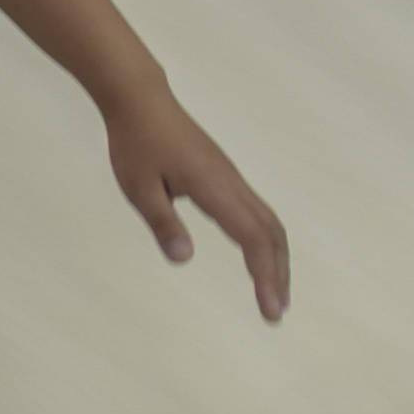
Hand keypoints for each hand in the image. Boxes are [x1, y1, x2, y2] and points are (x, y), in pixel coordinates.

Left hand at [101, 81, 289, 321]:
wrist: (141, 100)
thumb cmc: (135, 143)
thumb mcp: (139, 187)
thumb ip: (162, 223)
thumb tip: (185, 259)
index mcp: (214, 188)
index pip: (252, 238)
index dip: (264, 275)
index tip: (270, 310)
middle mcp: (231, 183)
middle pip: (271, 232)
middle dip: (278, 274)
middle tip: (276, 313)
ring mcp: (231, 177)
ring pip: (268, 221)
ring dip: (275, 258)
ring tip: (273, 292)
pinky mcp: (224, 175)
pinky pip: (256, 211)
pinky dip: (265, 239)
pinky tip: (257, 256)